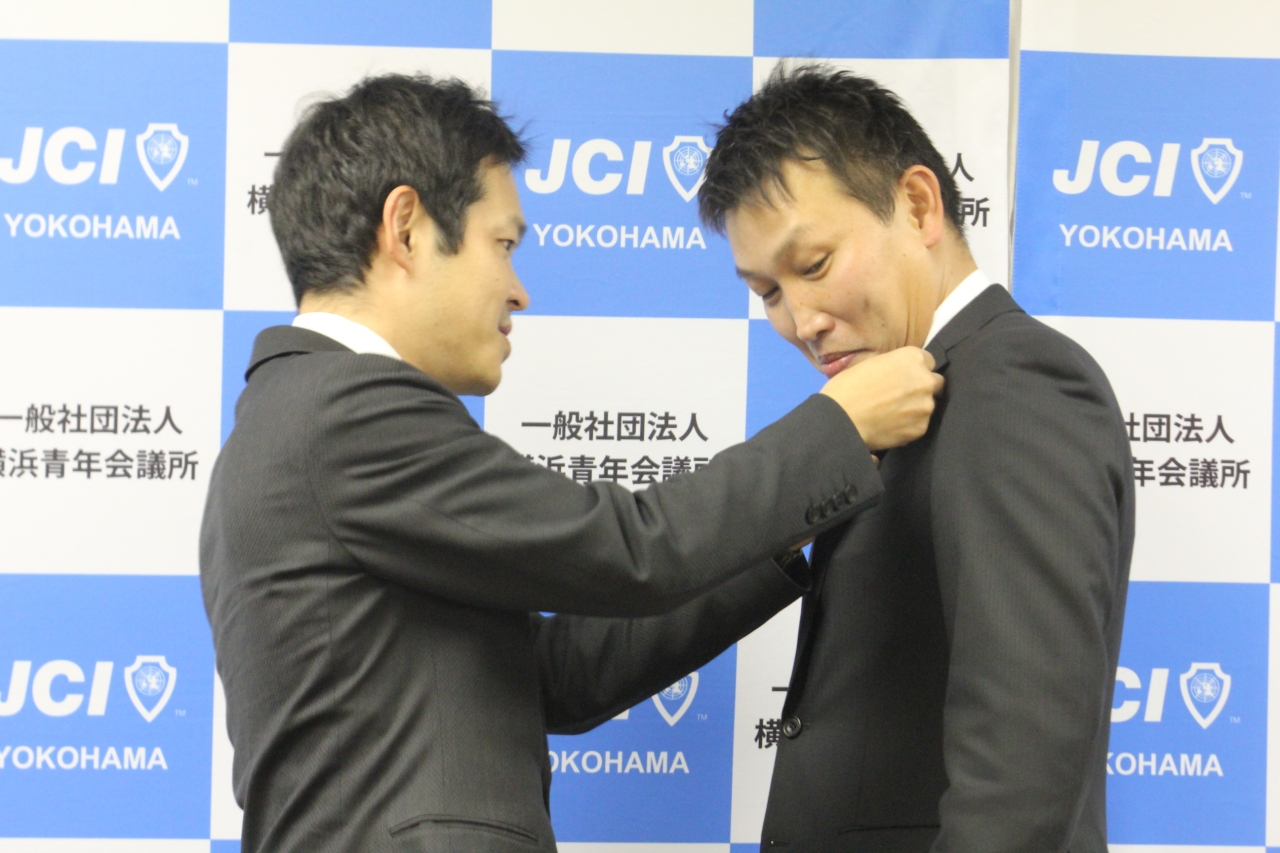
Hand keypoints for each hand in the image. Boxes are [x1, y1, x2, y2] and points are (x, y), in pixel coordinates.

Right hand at [819, 347, 943, 450]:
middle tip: (901, 397)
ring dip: (916, 408)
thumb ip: (893, 367)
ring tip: (892, 415)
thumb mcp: (870, 364)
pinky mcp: (921, 428)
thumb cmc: (847, 388)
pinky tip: (891, 426)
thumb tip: (899, 375)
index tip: (904, 378)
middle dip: (922, 388)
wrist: (840, 419)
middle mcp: (925, 379)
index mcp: (912, 358)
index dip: (915, 370)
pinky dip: (909, 426)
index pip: (929, 361)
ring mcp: (925, 406)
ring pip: (928, 406)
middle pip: (935, 383)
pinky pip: (920, 425)